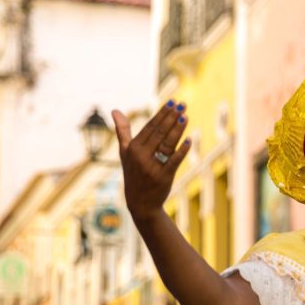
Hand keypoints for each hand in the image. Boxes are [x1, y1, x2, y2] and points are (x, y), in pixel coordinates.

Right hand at [113, 101, 190, 216]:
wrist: (140, 202)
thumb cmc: (133, 173)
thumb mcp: (124, 153)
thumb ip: (122, 131)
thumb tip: (115, 110)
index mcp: (133, 149)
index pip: (150, 127)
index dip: (162, 114)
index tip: (172, 102)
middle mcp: (141, 157)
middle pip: (159, 133)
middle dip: (171, 117)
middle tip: (182, 104)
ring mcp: (152, 167)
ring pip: (167, 144)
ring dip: (177, 129)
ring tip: (186, 116)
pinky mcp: (164, 177)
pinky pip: (174, 161)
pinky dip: (182, 150)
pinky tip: (189, 140)